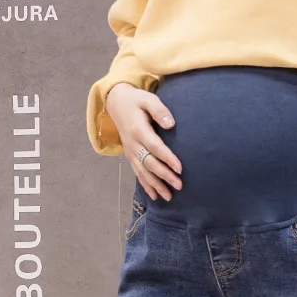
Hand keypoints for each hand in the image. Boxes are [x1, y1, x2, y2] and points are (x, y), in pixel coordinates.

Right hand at [106, 83, 182, 201]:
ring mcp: (130, 152)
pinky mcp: (130, 156)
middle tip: (179, 185)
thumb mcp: (148, 99)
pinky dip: (146, 185)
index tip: (180, 168)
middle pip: (150, 163)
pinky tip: (155, 196)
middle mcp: (133, 144)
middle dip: (164, 176)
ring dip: (156, 185)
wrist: (116, 104)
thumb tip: (171, 124)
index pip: (155, 147)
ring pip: (143, 172)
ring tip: (169, 197)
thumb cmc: (137, 101)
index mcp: (138, 130)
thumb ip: (159, 110)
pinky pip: (138, 173)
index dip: (167, 158)